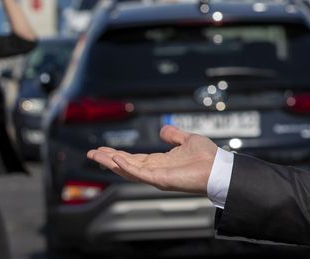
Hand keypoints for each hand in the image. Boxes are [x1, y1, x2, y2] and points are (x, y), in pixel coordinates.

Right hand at [87, 125, 217, 194]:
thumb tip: (163, 130)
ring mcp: (156, 176)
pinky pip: (140, 174)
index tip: (103, 150)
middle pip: (125, 164)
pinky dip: (127, 167)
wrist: (218, 168)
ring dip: (111, 163)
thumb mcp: (187, 140)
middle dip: (107, 159)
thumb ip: (174, 136)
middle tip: (91, 153)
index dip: (117, 154)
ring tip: (96, 156)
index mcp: (160, 162)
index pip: (133, 158)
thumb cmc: (207, 157)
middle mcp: (155, 170)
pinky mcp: (161, 179)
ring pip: (128, 170)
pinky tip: (116, 161)